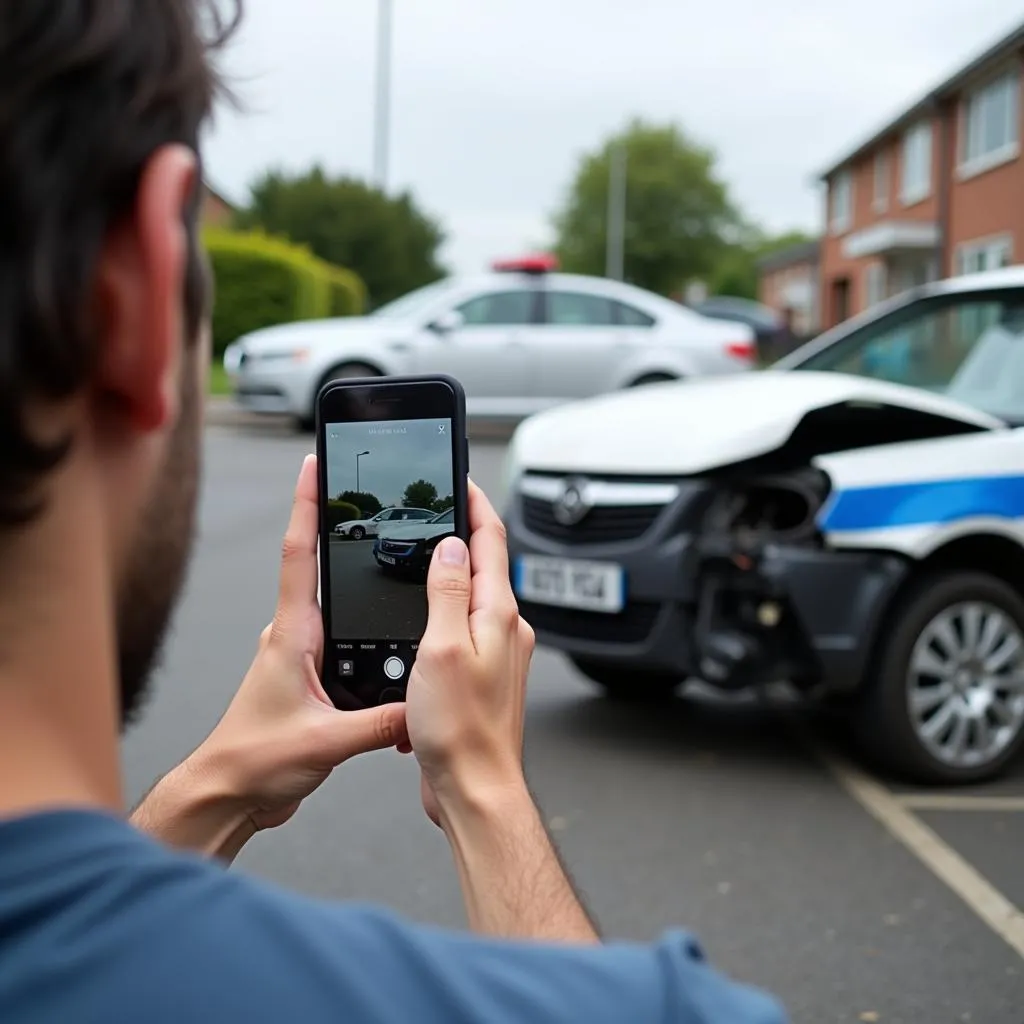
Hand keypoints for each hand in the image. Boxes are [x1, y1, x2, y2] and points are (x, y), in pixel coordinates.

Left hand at [190, 454, 407, 832]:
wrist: (228, 794)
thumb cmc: (253, 762)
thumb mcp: (326, 741)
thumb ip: (379, 722)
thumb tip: (421, 703)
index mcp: (292, 635)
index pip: (300, 555)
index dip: (308, 506)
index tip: (315, 466)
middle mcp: (295, 637)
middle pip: (322, 570)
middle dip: (344, 531)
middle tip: (369, 496)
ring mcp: (301, 657)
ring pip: (338, 611)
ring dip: (361, 594)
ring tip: (392, 573)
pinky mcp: (310, 680)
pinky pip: (343, 646)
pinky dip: (365, 639)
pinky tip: (386, 652)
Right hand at [405, 480, 534, 825]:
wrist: (475, 788)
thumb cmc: (460, 730)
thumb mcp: (442, 648)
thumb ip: (447, 592)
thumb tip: (452, 547)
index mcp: (498, 615)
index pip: (491, 541)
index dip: (475, 505)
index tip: (461, 480)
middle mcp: (506, 629)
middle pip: (485, 565)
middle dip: (463, 533)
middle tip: (441, 509)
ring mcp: (499, 653)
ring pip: (474, 598)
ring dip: (453, 573)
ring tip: (428, 555)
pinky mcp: (484, 676)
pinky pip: (465, 629)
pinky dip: (446, 611)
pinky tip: (425, 620)